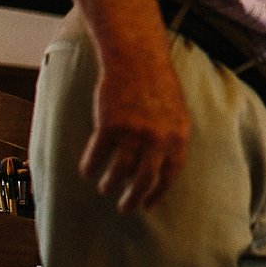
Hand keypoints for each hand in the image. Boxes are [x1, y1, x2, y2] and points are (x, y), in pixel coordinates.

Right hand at [79, 57, 190, 213]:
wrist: (137, 58)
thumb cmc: (156, 84)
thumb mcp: (176, 112)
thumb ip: (170, 139)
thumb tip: (158, 167)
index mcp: (178, 136)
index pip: (170, 175)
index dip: (158, 193)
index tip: (148, 205)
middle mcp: (158, 139)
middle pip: (144, 180)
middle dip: (133, 199)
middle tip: (124, 208)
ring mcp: (134, 133)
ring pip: (119, 172)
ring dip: (110, 184)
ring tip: (105, 188)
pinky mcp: (110, 126)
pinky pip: (96, 157)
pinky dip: (90, 168)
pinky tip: (87, 172)